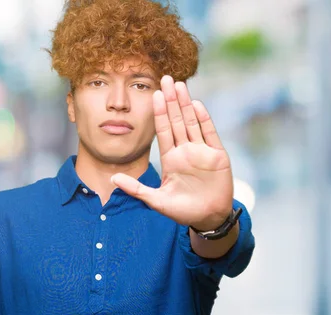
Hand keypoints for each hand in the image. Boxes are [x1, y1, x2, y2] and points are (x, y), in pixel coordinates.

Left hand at [111, 75, 233, 230]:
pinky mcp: (217, 156)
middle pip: (177, 120)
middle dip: (171, 100)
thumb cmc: (183, 211)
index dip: (159, 112)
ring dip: (186, 104)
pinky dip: (204, 120)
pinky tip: (197, 105)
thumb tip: (113, 179)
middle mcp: (186, 151)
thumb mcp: (156, 200)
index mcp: (171, 159)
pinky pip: (210, 134)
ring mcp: (201, 152)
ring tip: (180, 85)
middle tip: (166, 78)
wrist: (208, 219)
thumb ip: (136, 189)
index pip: (163, 130)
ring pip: (192, 122)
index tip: (154, 94)